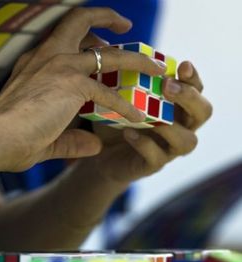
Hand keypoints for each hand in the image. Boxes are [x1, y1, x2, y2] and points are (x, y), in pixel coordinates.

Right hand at [0, 8, 166, 171]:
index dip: (84, 38)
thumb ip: (72, 139)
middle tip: (127, 27)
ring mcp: (60, 67)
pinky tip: (140, 117)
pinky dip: (127, 105)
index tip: (100, 43)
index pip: (64, 38)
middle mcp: (47, 57)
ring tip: (155, 68)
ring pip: (108, 54)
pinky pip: (109, 93)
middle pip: (81, 22)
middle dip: (107, 18)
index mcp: (35, 63)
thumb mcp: (45, 136)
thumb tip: (94, 145)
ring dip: (135, 60)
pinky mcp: (72, 86)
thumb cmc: (10, 138)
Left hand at [88, 61, 211, 183]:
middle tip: (168, 86)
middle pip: (203, 113)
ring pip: (188, 141)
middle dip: (189, 98)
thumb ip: (123, 80)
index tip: (183, 65)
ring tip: (150, 115)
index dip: (193, 78)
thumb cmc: (115, 121)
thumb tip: (114, 52)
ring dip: (171, 127)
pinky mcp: (152, 166)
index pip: (196, 89)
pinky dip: (144, 144)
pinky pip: (157, 157)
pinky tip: (128, 132)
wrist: (102, 154)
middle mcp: (179, 127)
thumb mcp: (118, 99)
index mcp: (175, 107)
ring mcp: (168, 149)